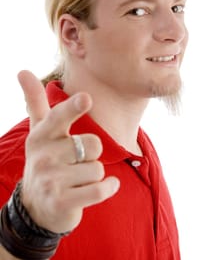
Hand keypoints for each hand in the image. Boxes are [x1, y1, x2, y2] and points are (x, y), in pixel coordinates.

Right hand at [17, 70, 119, 232]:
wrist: (37, 206)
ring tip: (79, 178)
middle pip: (93, 145)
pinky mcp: (62, 203)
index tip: (86, 99)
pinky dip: (108, 188)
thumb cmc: (46, 159)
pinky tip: (103, 187)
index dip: (73, 108)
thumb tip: (22, 71)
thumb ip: (35, 101)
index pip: (59, 118)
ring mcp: (51, 181)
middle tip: (78, 160)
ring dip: (95, 174)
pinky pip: (99, 190)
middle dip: (92, 153)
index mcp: (42, 136)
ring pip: (97, 169)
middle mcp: (44, 157)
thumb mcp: (39, 131)